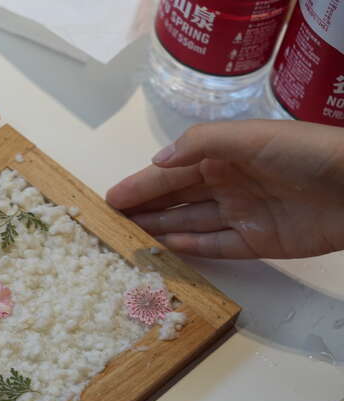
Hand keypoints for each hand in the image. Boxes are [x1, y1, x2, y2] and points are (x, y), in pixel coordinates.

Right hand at [106, 120, 343, 258]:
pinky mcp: (257, 242)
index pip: (170, 173)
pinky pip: (216, 246)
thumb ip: (200, 145)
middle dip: (143, 209)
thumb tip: (156, 162)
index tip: (109, 199)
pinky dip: (191, 249)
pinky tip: (166, 250)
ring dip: (159, 230)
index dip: (139, 185)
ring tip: (127, 239)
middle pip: (175, 200)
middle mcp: (226, 184)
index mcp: (222, 156)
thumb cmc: (304, 153)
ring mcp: (241, 214)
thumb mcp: (249, 137)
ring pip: (190, 223)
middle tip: (109, 223)